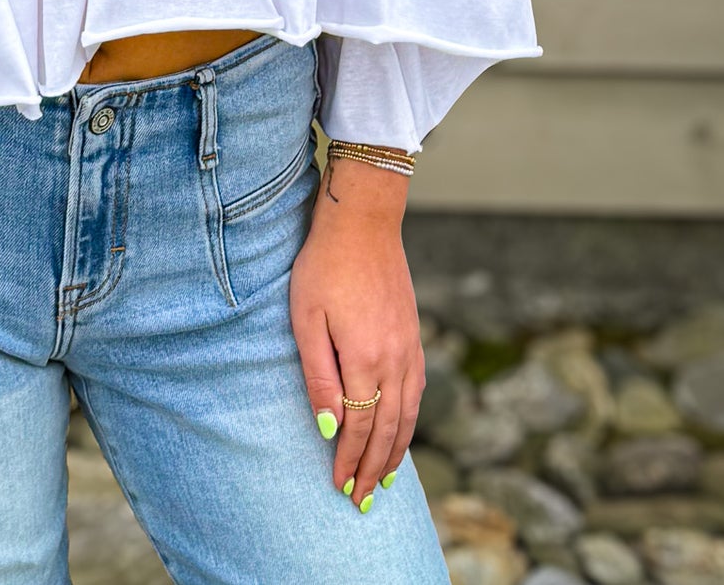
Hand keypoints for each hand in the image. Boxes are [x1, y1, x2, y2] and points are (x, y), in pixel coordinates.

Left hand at [288, 169, 423, 509]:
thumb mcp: (306, 319)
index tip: (340, 487)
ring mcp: (409, 348)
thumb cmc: (324, 266)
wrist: (363, 222)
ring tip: (385, 482)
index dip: (350, 461)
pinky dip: (410, 422)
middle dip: (374, 470)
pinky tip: (401, 433)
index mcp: (365, 358)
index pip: (359, 427)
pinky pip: (417, 392)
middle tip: (363, 501)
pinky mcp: (413, 336)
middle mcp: (394, 360)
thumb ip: (319, 375)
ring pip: (407, 415)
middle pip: (387, 430)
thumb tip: (329, 427)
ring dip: (396, 453)